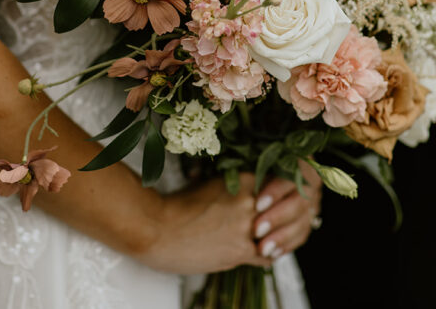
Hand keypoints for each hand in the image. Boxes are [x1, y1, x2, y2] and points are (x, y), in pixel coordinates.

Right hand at [139, 175, 271, 274]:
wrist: (156, 229)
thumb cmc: (175, 205)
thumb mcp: (206, 183)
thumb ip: (229, 185)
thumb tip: (237, 183)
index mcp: (242, 180)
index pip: (276, 185)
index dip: (276, 195)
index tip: (272, 201)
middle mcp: (250, 202)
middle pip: (279, 209)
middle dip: (275, 215)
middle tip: (271, 219)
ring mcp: (247, 227)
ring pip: (275, 233)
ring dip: (272, 236)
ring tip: (267, 237)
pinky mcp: (241, 251)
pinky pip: (267, 255)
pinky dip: (267, 254)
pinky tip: (263, 252)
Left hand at [252, 161, 321, 259]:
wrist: (260, 176)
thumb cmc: (247, 169)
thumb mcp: (251, 165)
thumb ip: (251, 171)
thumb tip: (239, 178)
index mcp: (299, 161)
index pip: (291, 175)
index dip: (276, 191)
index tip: (257, 204)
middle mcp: (311, 181)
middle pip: (298, 202)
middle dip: (277, 218)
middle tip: (256, 231)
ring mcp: (313, 202)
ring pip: (302, 222)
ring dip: (281, 237)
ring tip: (262, 249)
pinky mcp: (309, 220)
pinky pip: (301, 235)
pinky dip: (286, 245)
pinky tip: (271, 254)